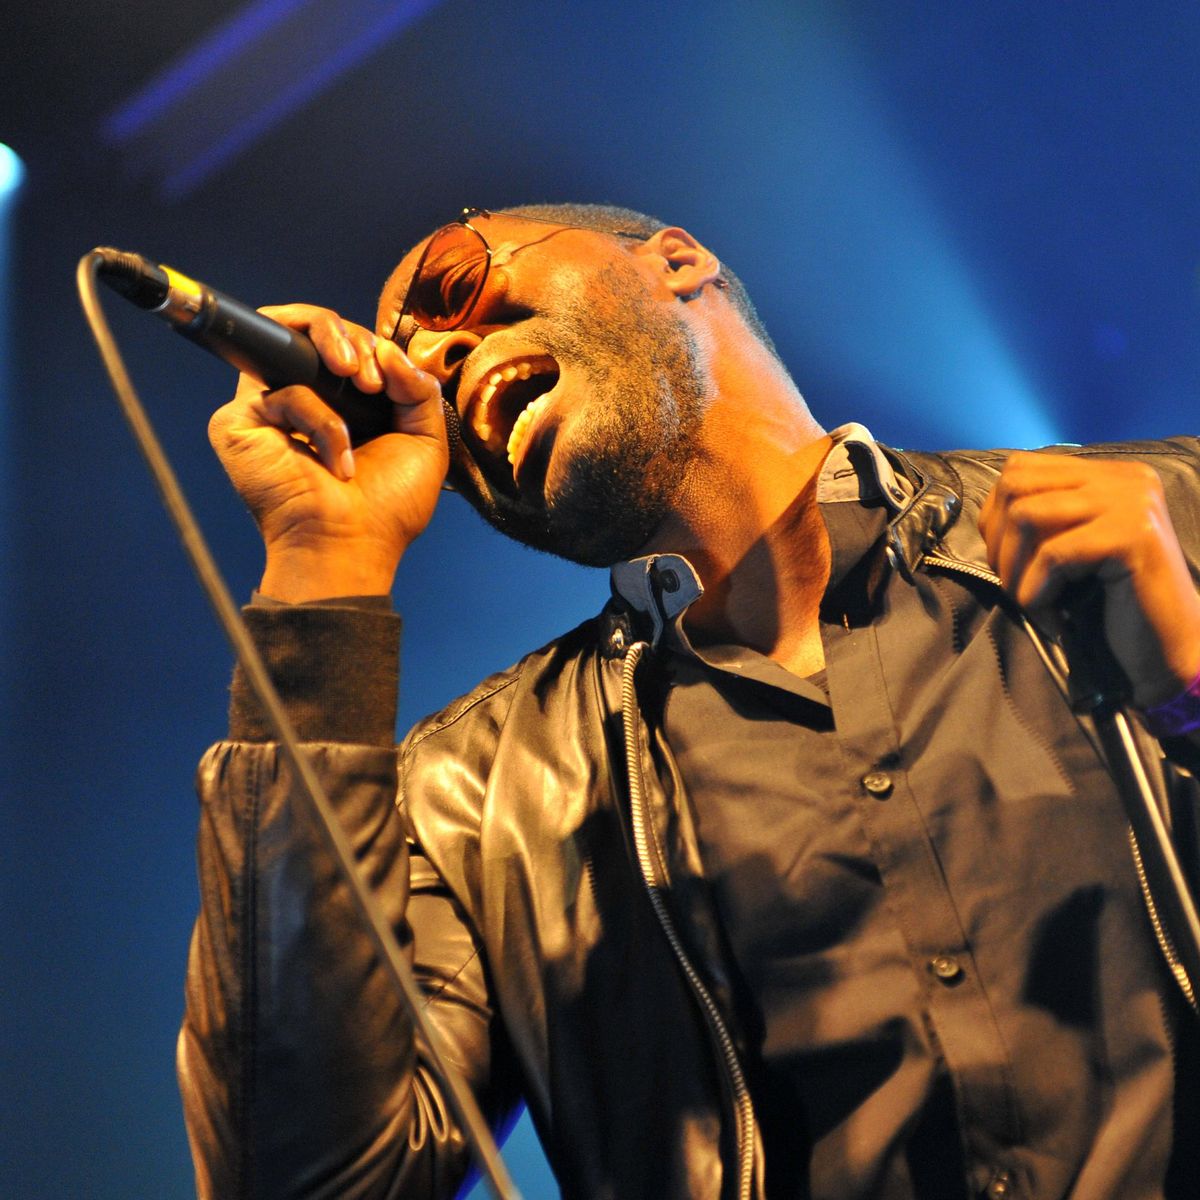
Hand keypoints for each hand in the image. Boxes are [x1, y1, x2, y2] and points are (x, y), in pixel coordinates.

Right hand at [208, 304, 447, 600]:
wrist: (355, 546)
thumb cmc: (387, 507)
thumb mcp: (424, 440)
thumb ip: (418, 388)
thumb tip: (390, 350)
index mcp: (339, 402)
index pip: (343, 343)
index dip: (369, 344)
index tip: (394, 382)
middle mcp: (297, 399)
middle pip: (309, 328)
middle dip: (351, 336)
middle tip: (373, 378)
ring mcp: (264, 408)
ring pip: (285, 337)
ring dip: (336, 346)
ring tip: (363, 383)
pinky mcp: (237, 422)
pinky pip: (285, 392)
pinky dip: (322, 421)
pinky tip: (338, 461)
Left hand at [978, 451, 1199, 707]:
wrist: (1168, 648)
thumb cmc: (1113, 603)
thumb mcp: (1073, 546)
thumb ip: (1044, 518)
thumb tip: (986, 515)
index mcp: (1110, 474)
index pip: (1022, 467)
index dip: (994, 514)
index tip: (999, 557)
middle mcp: (1125, 477)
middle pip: (1017, 486)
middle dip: (997, 540)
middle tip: (1009, 582)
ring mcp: (1133, 502)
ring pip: (1027, 516)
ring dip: (1012, 567)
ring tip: (1027, 600)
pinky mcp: (1134, 535)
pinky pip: (1054, 554)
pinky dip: (1037, 590)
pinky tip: (1050, 615)